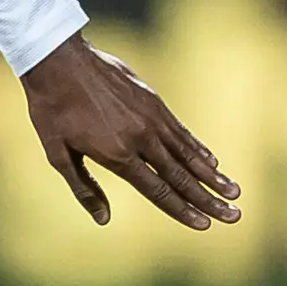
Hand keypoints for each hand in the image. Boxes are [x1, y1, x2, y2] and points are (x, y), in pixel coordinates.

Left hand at [22, 32, 239, 229]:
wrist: (59, 60)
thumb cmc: (52, 110)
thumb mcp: (57, 154)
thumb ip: (83, 188)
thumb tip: (104, 220)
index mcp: (117, 154)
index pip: (158, 190)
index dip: (182, 210)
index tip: (205, 225)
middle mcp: (141, 138)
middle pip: (181, 176)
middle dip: (209, 199)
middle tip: (234, 216)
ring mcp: (151, 118)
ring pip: (188, 154)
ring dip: (213, 176)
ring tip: (234, 192)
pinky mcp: (154, 102)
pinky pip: (181, 132)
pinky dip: (199, 149)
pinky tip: (213, 162)